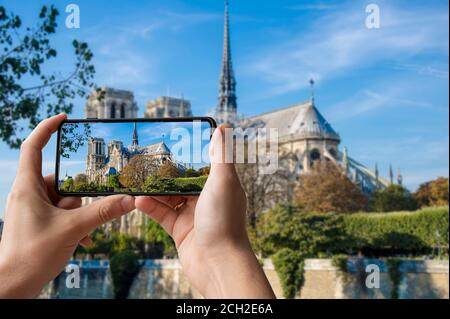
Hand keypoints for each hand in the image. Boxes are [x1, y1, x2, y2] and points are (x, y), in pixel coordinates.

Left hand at [0, 114, 135, 297]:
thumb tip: (128, 199)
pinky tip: (80, 239)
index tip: (64, 118)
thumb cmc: (30, 256)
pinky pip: (62, 214)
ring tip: (81, 233)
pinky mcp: (39, 223)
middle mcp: (29, 195)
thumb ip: (102, 212)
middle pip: (61, 180)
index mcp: (28, 187)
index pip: (34, 147)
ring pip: (65, 200)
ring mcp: (33, 210)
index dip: (47, 128)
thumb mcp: (72, 229)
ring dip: (79, 215)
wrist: (12, 287)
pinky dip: (74, 224)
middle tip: (85, 214)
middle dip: (79, 197)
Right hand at [135, 125, 274, 297]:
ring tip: (137, 179)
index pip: (204, 165)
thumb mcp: (224, 181)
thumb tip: (224, 128)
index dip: (191, 154)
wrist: (217, 263)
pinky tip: (138, 199)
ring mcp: (193, 215)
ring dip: (154, 190)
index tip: (175, 142)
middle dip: (166, 172)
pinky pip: (162, 214)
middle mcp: (207, 200)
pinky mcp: (180, 230)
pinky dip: (150, 206)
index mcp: (221, 186)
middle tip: (147, 160)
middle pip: (183, 181)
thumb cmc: (224, 220)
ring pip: (169, 197)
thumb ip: (222, 154)